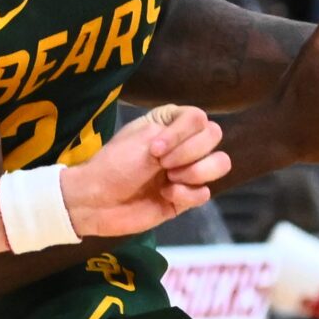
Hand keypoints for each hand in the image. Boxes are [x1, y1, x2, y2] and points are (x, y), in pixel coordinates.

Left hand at [60, 104, 229, 237]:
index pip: (198, 117)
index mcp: (169, 123)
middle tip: (161, 164)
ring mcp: (187, 170)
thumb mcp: (143, 139)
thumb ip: (177, 132)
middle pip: (214, 136)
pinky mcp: (187, 197)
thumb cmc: (115, 164)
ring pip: (220, 163)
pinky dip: (186, 194)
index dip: (181, 134)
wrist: (98, 201)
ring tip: (169, 179)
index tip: (155, 149)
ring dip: (194, 172)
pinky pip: (206, 192)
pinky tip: (164, 195)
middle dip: (188, 153)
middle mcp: (182, 143)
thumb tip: (207, 131)